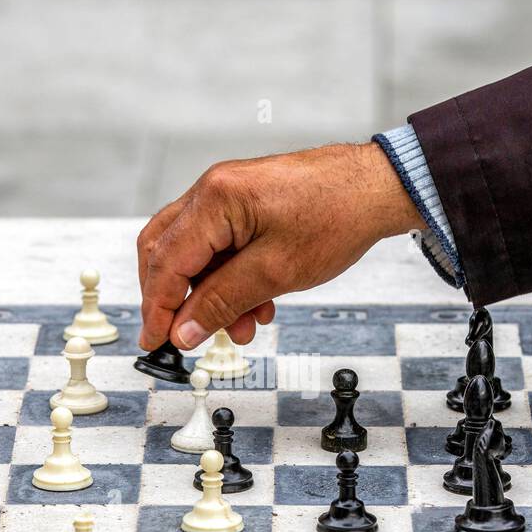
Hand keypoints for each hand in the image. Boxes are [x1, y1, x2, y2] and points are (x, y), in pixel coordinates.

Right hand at [136, 142, 422, 349]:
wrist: (377, 189)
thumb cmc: (337, 215)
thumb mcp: (275, 272)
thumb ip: (222, 303)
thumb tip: (184, 330)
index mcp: (215, 199)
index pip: (166, 261)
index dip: (158, 308)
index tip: (154, 341)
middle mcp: (213, 190)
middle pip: (166, 252)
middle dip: (174, 300)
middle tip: (183, 337)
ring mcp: (228, 195)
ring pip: (195, 254)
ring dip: (210, 296)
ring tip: (241, 327)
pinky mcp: (245, 204)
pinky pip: (220, 248)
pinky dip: (229, 281)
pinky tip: (256, 305)